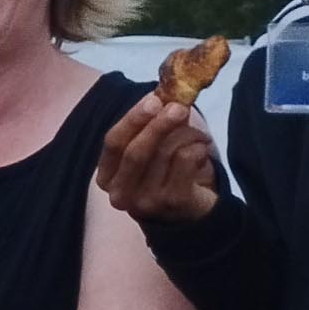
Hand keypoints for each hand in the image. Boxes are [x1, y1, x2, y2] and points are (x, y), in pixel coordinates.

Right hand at [94, 96, 222, 225]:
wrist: (187, 214)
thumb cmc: (164, 175)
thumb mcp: (147, 153)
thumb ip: (147, 128)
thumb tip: (162, 95)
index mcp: (107, 177)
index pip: (113, 143)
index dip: (132, 119)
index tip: (153, 99)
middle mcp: (120, 193)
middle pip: (136, 151)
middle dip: (159, 124)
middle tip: (179, 107)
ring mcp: (145, 201)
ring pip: (164, 153)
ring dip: (187, 135)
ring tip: (199, 134)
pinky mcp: (172, 202)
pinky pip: (185, 161)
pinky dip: (198, 148)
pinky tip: (201, 151)